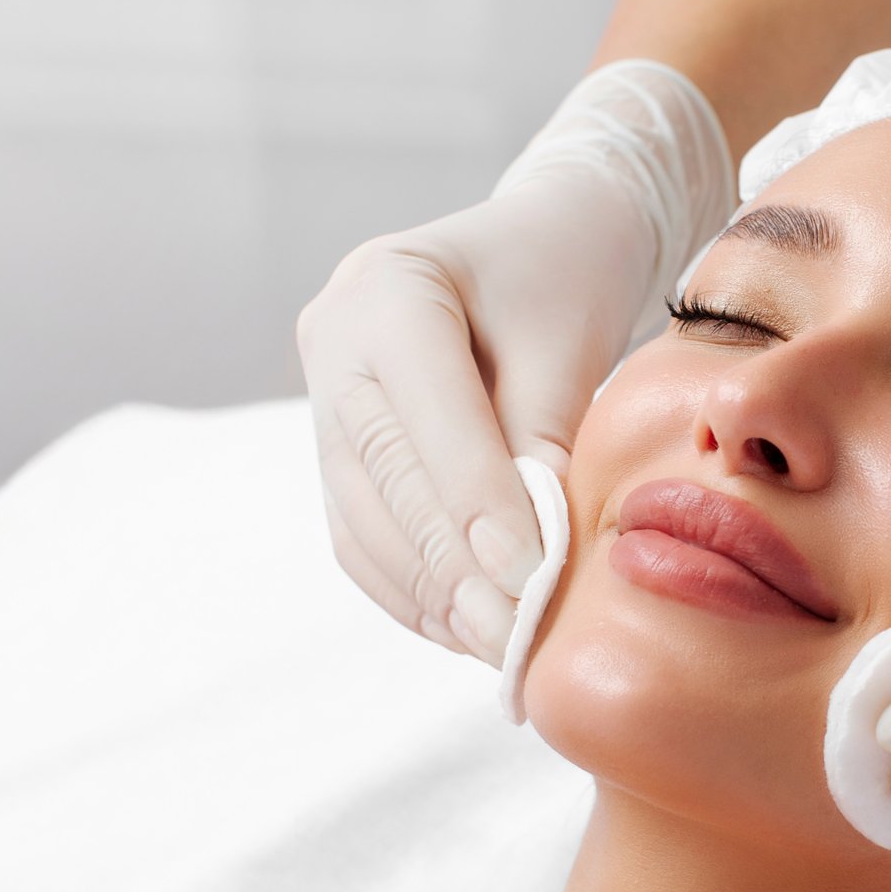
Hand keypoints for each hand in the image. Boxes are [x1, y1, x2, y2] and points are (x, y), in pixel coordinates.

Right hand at [296, 61, 731, 663]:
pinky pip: (360, 536)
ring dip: (429, 593)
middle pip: (383, 475)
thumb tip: (530, 555)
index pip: (425, 415)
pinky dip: (411, 591)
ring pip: (361, 518)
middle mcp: (333, 339)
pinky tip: (464, 626)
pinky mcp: (334, 449)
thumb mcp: (569, 339)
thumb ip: (542, 436)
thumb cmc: (564, 279)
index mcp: (387, 287)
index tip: (531, 575)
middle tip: (512, 634)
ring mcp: (321, 395)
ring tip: (495, 643)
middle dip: (452, 567)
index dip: (475, 504)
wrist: (535, 248)